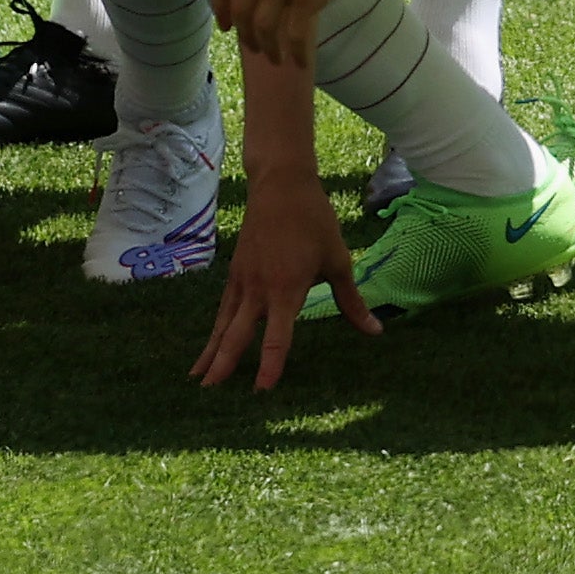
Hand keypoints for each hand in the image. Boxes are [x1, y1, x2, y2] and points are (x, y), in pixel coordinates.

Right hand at [197, 168, 375, 389]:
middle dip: (222, 363)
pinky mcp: (236, 271)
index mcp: (286, 289)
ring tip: (198, 376)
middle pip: (235, 333)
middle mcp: (259, 288)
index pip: (277, 336)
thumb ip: (351, 301)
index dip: (270, 365)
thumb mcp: (338, 261)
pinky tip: (211, 341)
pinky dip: (215, 328)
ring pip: (223, 322)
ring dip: (211, 350)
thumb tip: (375, 332)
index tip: (262, 390)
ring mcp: (243, 279)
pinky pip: (223, 306)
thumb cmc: (314, 220)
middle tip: (209, 390)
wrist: (279, 183)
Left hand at [212, 0, 384, 66]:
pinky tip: (299, 62)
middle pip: (240, 9)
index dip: (219, 8)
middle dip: (245, 35)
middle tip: (253, 48)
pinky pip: (295, 35)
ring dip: (267, 49)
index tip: (225, 27)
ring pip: (263, 27)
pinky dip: (296, 53)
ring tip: (274, 58)